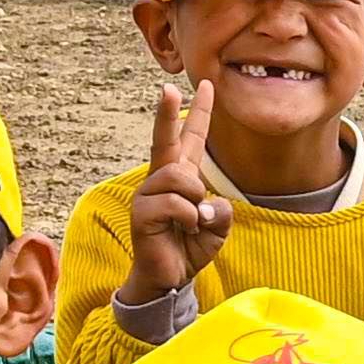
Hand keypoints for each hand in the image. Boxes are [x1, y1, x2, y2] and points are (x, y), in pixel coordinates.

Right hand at [119, 84, 234, 307]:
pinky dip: (189, 216)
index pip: (190, 139)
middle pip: (165, 141)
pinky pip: (175, 203)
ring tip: (192, 220)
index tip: (207, 85)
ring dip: (194, 199)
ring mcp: (148, 195)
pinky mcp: (142, 212)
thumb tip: (205, 204)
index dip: (199, 113)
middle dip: (166, 114)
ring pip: (179, 177)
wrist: (169, 278)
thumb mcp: (217, 227)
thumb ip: (221, 210)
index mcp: (181, 177)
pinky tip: (184, 229)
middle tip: (168, 88)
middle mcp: (161, 180)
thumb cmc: (190, 247)